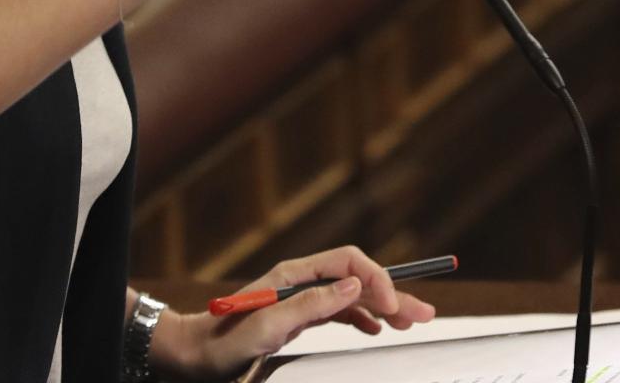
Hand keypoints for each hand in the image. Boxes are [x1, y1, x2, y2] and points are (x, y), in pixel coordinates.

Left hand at [153, 245, 436, 378]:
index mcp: (294, 275)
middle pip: (356, 278)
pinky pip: (339, 311)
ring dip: (383, 306)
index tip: (392, 307)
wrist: (195, 358)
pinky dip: (362, 317)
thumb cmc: (223, 343)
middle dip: (392, 292)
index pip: (348, 262)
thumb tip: (352, 286)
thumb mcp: (267, 327)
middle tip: (424, 314)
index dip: (375, 279)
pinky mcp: (299, 317)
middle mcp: (301, 281)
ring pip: (352, 295)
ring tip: (411, 322)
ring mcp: (301, 299)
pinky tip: (376, 328)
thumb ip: (310, 306)